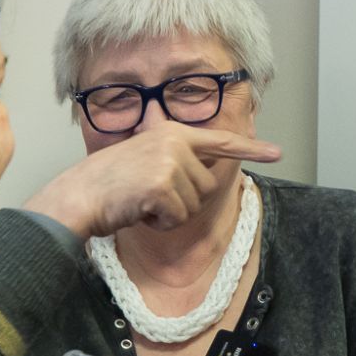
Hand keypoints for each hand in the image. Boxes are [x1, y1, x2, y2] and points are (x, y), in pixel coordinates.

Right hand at [24, 123, 281, 237]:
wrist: (78, 195)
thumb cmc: (109, 184)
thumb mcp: (144, 159)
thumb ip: (174, 160)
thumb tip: (205, 171)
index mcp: (171, 132)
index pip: (218, 141)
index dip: (250, 148)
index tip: (277, 153)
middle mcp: (174, 141)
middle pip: (207, 187)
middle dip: (183, 201)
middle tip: (148, 195)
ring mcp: (169, 161)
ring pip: (194, 205)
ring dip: (169, 213)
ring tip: (140, 200)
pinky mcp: (162, 184)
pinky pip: (178, 217)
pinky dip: (159, 223)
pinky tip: (138, 210)